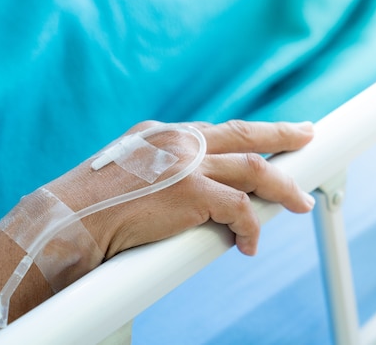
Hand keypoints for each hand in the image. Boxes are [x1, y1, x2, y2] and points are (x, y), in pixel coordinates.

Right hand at [46, 120, 314, 257]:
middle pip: (244, 134)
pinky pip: (240, 209)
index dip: (248, 133)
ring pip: (253, 168)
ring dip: (281, 187)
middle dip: (281, 134)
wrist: (68, 219)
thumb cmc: (90, 205)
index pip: (218, 130)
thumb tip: (185, 193)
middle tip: (306, 134)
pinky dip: (250, 228)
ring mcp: (187, 164)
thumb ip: (160, 172)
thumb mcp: (128, 171)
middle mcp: (180, 141)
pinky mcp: (191, 193)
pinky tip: (249, 245)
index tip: (269, 133)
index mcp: (165, 134)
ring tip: (300, 202)